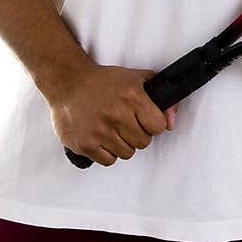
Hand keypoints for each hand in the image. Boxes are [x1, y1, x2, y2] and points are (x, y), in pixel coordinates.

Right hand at [43, 61, 177, 167]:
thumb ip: (160, 99)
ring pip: (127, 153)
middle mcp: (117, 114)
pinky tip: (102, 138)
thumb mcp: (136, 80)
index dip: (152, 124)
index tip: (144, 119)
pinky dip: (107, 152)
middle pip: (143, 142)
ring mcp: (100, 131)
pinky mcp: (86, 144)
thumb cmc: (103, 82)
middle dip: (137, 134)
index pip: (158, 127)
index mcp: (132, 97)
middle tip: (125, 123)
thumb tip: (171, 121)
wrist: (69, 83)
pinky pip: (108, 160)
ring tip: (112, 129)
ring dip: (122, 144)